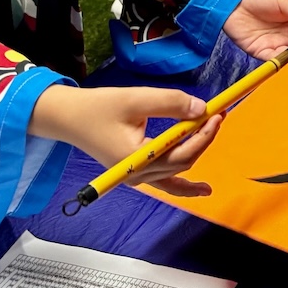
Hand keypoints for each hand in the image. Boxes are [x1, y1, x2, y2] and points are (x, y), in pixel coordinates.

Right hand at [30, 85, 223, 196]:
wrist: (69, 118)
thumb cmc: (99, 107)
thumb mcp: (136, 98)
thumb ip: (170, 103)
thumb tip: (201, 109)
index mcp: (137, 159)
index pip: (181, 152)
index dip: (204, 134)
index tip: (218, 113)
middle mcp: (138, 175)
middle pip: (183, 162)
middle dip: (204, 139)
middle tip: (218, 115)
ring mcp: (136, 177)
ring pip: (176, 174)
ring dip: (197, 154)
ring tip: (214, 134)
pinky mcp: (134, 173)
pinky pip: (165, 182)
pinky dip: (184, 183)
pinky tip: (202, 189)